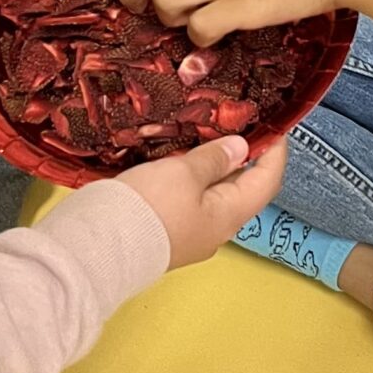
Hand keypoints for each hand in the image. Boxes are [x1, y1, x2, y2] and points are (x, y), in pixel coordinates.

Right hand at [116, 136, 285, 270]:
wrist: (98, 248)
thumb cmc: (148, 208)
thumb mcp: (183, 173)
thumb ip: (214, 159)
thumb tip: (240, 149)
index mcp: (229, 216)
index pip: (267, 181)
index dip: (275, 152)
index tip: (275, 127)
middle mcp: (215, 230)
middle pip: (241, 190)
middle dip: (243, 158)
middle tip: (237, 124)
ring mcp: (190, 235)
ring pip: (212, 196)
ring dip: (214, 168)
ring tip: (207, 137)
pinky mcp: (166, 234)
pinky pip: (189, 203)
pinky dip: (192, 180)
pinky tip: (178, 163)